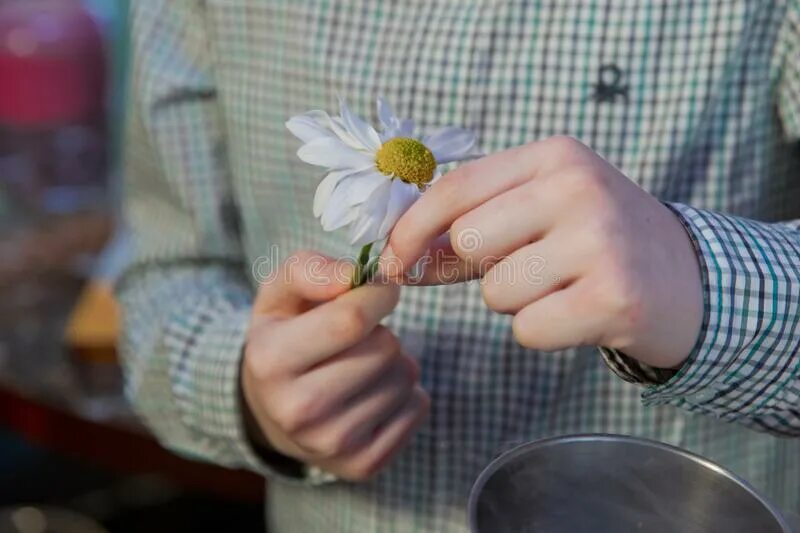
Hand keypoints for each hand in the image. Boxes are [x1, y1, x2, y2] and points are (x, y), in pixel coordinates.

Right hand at [242, 251, 428, 480]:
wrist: (274, 411)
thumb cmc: (285, 338)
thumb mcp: (280, 295)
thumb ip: (310, 270)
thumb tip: (353, 275)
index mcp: (270, 361)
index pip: (350, 320)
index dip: (377, 294)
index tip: (378, 289)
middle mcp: (297, 411)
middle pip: (384, 349)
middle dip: (382, 331)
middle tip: (360, 337)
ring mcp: (331, 444)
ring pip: (405, 377)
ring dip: (395, 361)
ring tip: (363, 365)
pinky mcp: (363, 464)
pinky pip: (418, 407)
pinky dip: (406, 393)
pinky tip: (373, 392)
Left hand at [381, 136, 703, 368]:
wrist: (688, 280)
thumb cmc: (595, 243)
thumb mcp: (538, 214)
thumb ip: (470, 229)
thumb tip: (399, 258)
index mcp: (554, 157)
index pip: (456, 187)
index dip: (411, 229)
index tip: (390, 262)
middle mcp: (578, 188)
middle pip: (469, 240)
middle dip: (478, 269)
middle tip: (523, 268)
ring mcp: (600, 241)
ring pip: (496, 292)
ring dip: (516, 302)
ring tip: (562, 288)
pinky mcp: (614, 297)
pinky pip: (527, 329)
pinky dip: (542, 331)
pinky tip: (579, 313)